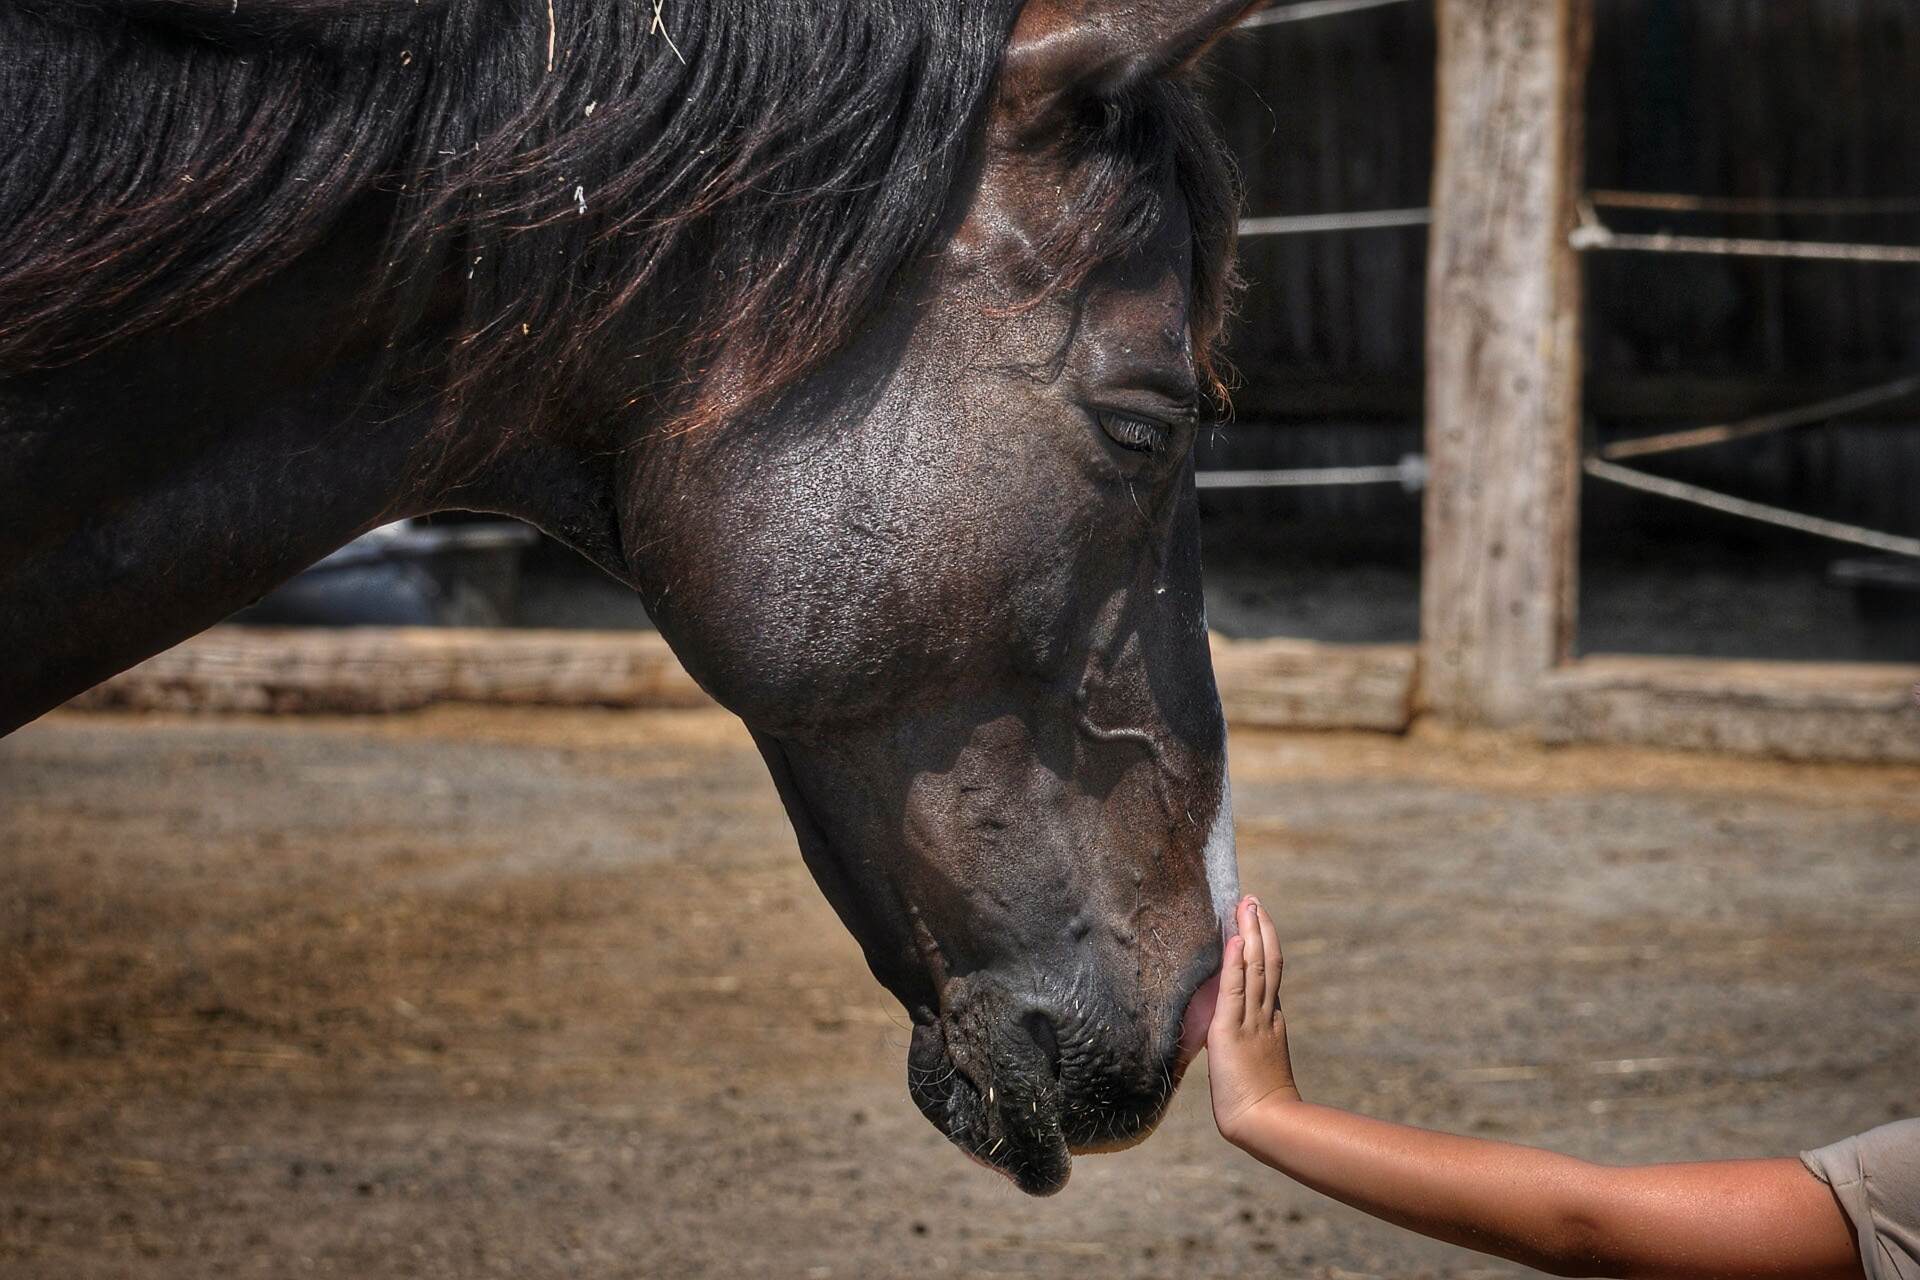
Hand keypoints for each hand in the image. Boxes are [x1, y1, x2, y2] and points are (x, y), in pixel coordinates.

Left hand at [1206, 895, 1299, 1144]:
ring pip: (1256, 968)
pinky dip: (1236, 963)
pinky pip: (1234, 990)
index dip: (1263, 944)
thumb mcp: (1255, 1062)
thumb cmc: (1259, 1105)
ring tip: (1246, 904)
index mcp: (1271, 1021)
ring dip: (1250, 933)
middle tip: (1253, 899)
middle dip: (1260, 927)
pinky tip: (1235, 939)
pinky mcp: (1230, 1031)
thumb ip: (1248, 1042)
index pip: (1269, 974)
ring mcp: (1250, 1021)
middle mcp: (1264, 1015)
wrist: (1266, 1123)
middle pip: (1268, 962)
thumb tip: (1231, 1030)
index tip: (1256, 920)